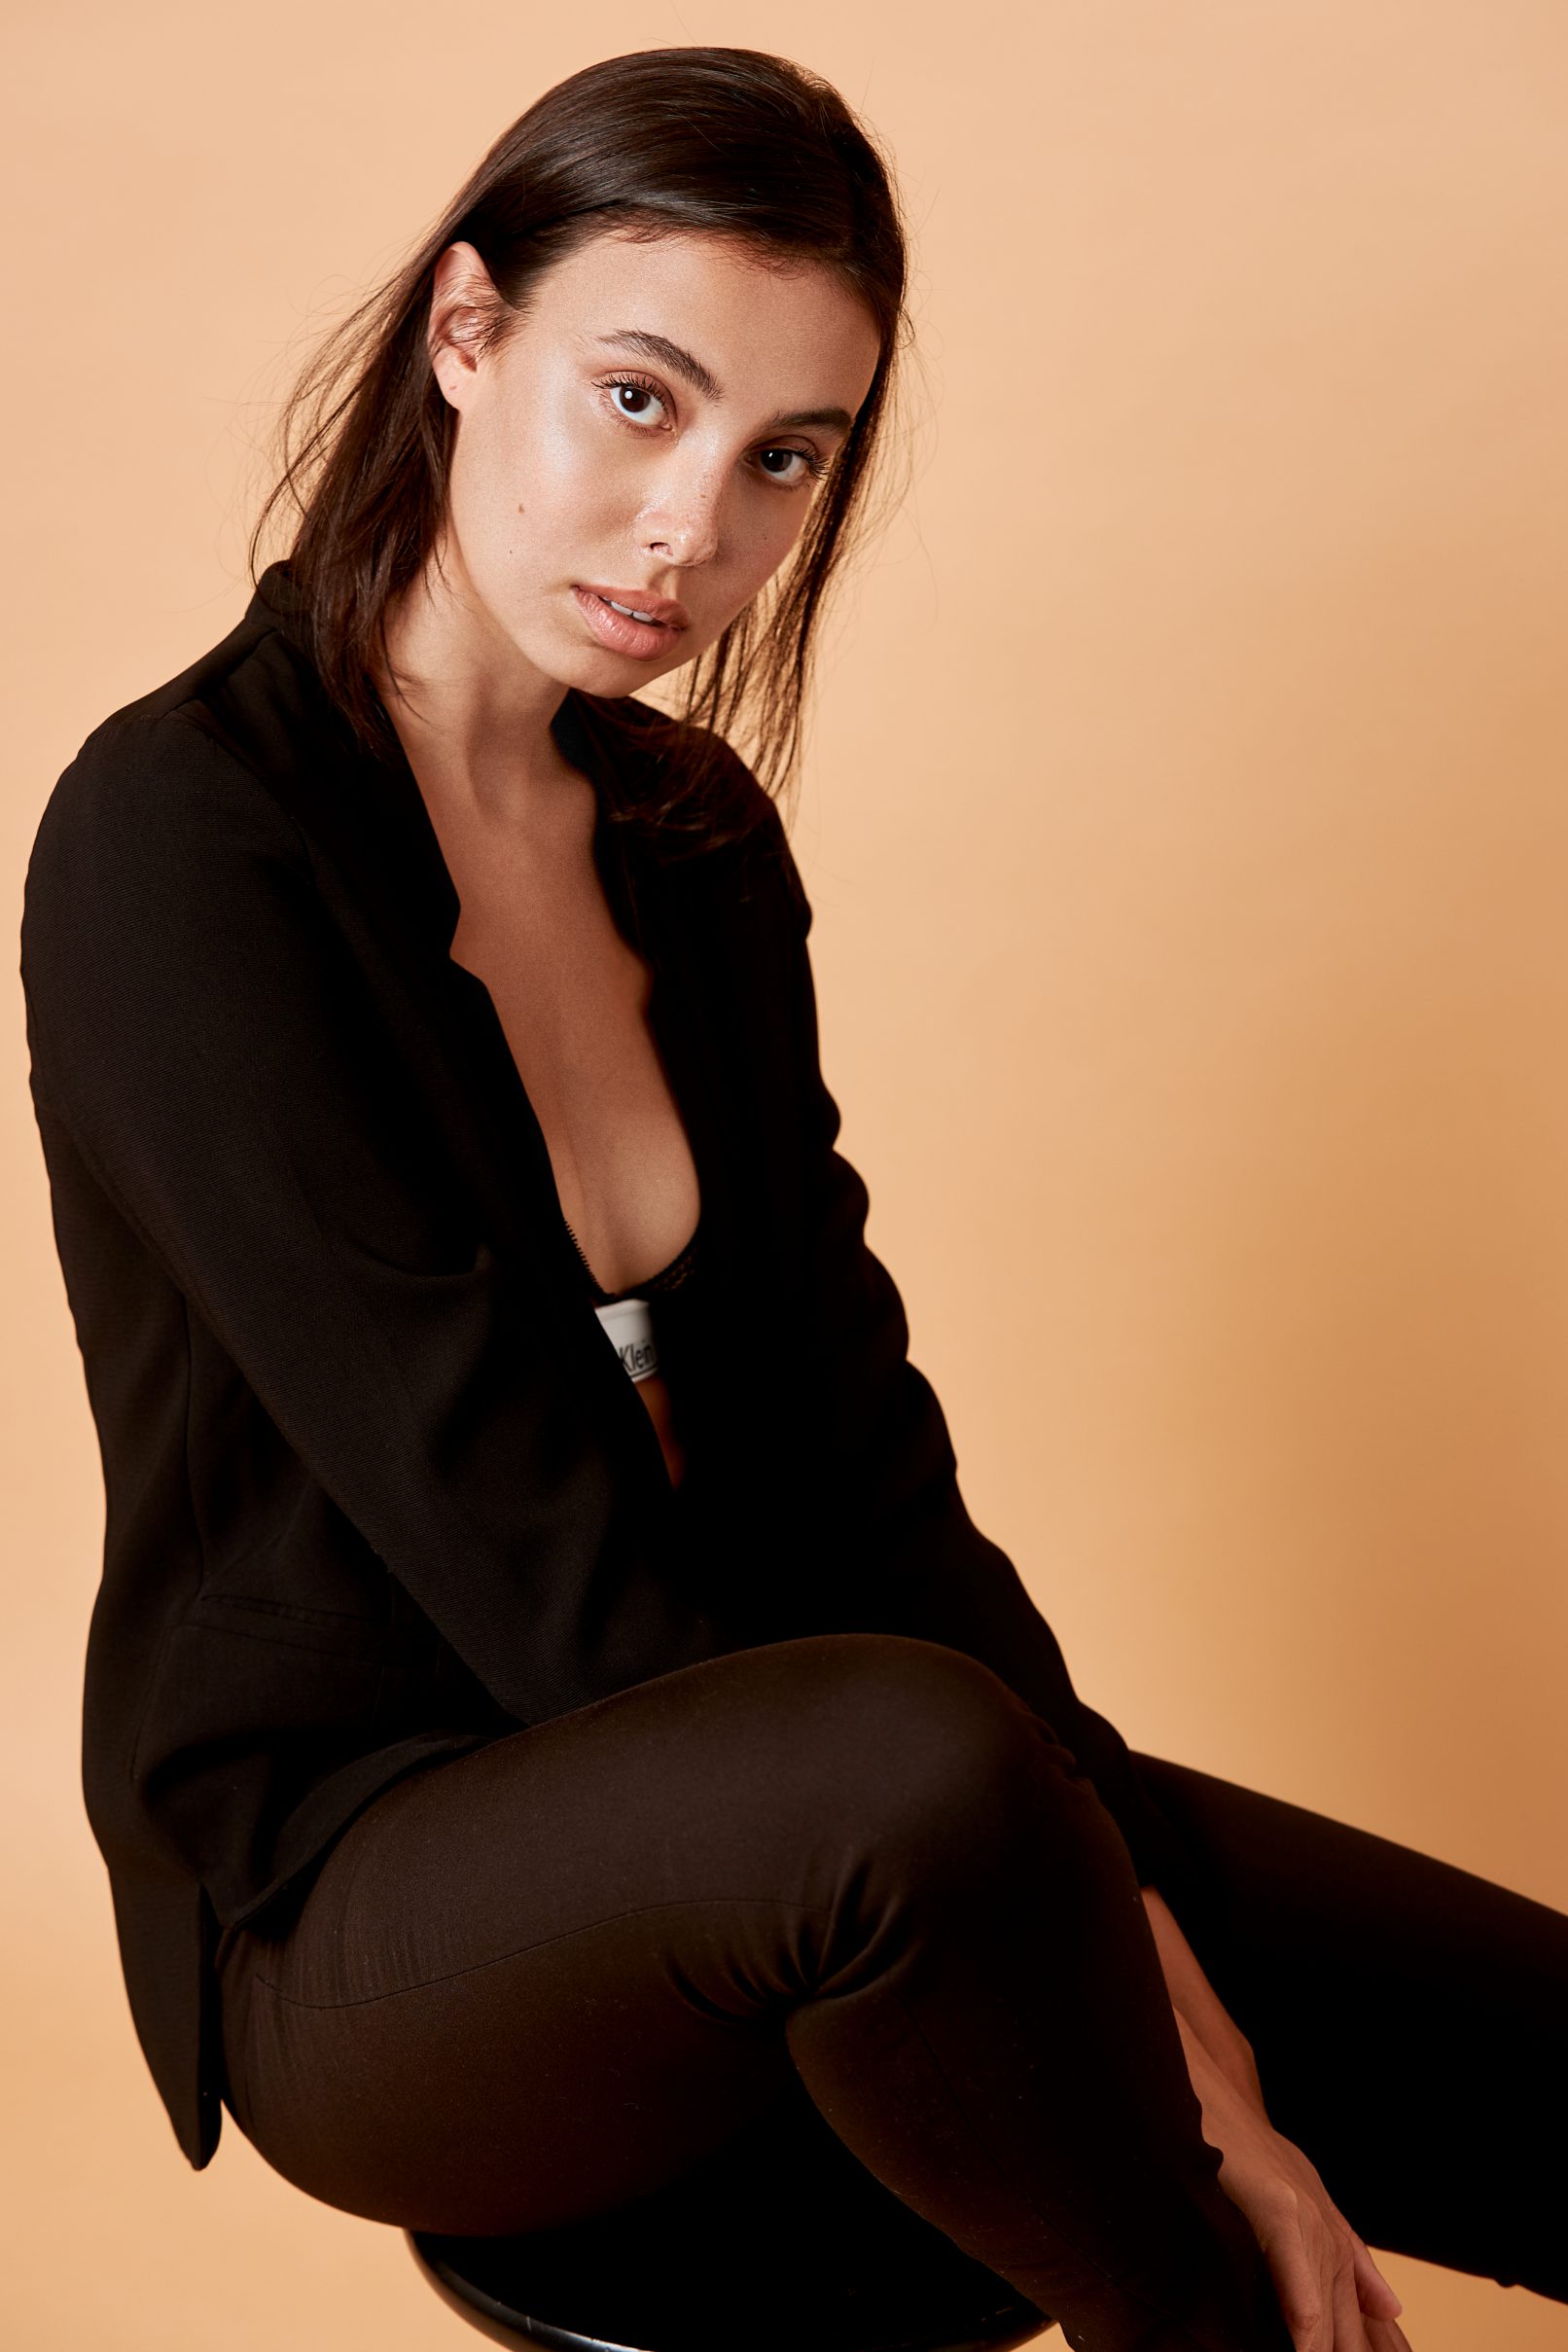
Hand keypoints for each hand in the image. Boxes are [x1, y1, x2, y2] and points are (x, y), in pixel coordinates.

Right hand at [1175, 2020, 1413, 2351]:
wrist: (1207, 2084)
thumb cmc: (1238, 2145)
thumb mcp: (1299, 2201)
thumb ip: (1347, 2256)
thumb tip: (1393, 2305)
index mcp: (1332, 2238)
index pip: (1366, 2320)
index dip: (1377, 2350)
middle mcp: (1327, 2233)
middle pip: (1351, 2325)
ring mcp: (1306, 2218)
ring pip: (1329, 2309)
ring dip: (1332, 2349)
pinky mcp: (1279, 2205)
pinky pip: (1298, 2271)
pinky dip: (1305, 2311)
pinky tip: (1308, 2342)